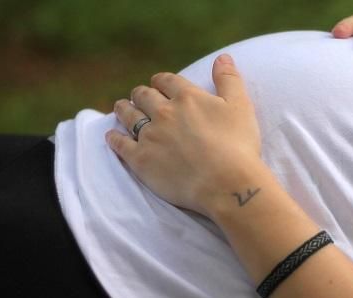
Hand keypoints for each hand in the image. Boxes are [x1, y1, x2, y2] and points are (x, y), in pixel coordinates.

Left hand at [105, 54, 265, 216]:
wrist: (226, 183)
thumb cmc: (238, 146)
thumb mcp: (241, 107)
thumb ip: (229, 80)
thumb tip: (223, 57)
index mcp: (187, 97)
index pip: (167, 80)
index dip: (161, 81)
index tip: (159, 84)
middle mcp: (164, 112)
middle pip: (144, 95)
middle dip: (141, 94)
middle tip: (140, 96)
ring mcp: (149, 135)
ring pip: (128, 115)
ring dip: (123, 109)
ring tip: (121, 107)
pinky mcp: (141, 159)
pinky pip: (120, 144)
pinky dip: (114, 137)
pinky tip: (111, 135)